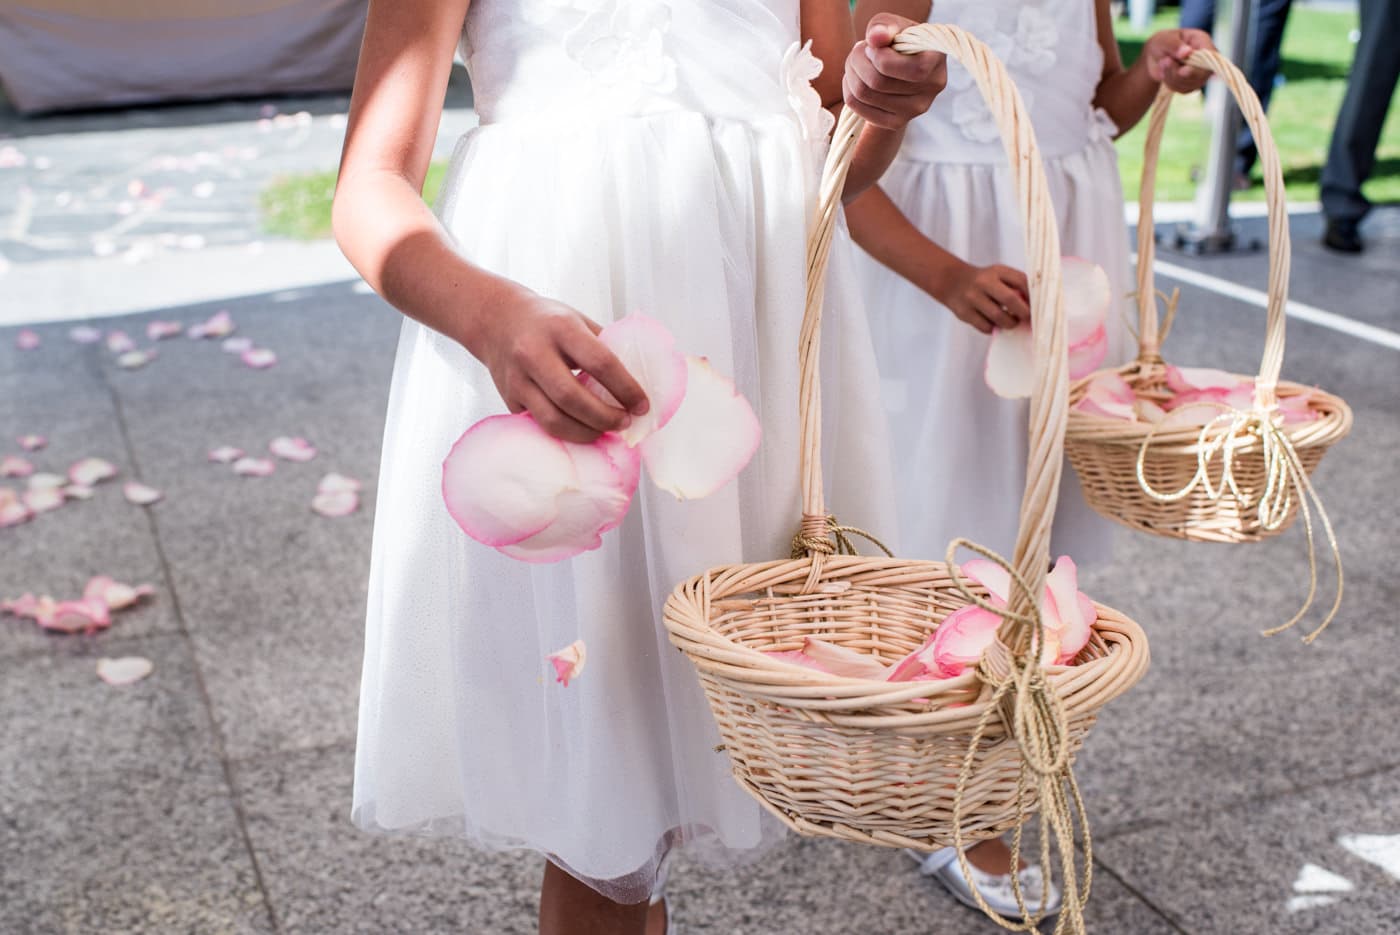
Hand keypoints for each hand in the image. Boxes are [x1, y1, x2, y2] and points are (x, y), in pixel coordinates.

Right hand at [471, 289, 648, 443]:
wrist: (495, 319)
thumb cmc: (546, 321)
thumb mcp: (577, 320)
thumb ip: (603, 347)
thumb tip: (638, 382)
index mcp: (561, 328)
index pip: (601, 363)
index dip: (627, 389)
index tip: (643, 406)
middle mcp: (534, 353)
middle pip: (573, 398)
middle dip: (605, 418)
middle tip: (624, 423)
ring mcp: (517, 379)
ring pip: (553, 420)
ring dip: (585, 433)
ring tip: (604, 431)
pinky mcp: (508, 398)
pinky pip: (539, 424)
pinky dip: (565, 432)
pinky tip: (581, 430)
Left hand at [844, 14, 947, 129]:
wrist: (900, 70)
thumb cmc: (898, 42)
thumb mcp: (893, 25)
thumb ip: (884, 25)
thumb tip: (875, 37)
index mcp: (936, 60)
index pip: (902, 68)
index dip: (878, 56)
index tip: (872, 46)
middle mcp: (931, 89)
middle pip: (877, 82)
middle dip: (857, 61)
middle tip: (858, 51)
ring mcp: (914, 110)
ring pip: (864, 94)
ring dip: (851, 73)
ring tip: (857, 62)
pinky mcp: (895, 122)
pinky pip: (857, 107)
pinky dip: (849, 89)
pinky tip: (856, 79)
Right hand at [930, 261, 1029, 333]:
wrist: (953, 282)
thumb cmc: (984, 281)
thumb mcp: (999, 275)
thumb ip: (1016, 285)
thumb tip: (1034, 306)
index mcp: (997, 271)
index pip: (1021, 281)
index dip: (1032, 296)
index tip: (1037, 306)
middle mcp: (983, 282)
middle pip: (1010, 299)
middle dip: (1023, 313)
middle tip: (1027, 319)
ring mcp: (972, 298)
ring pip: (998, 317)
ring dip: (1010, 323)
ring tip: (1011, 322)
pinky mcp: (964, 313)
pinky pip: (985, 327)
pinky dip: (994, 328)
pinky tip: (995, 324)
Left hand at [1143, 29, 1213, 93]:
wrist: (1155, 55)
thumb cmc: (1163, 43)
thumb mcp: (1164, 40)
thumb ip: (1175, 45)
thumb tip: (1186, 52)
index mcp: (1203, 41)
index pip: (1211, 55)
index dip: (1200, 65)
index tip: (1183, 69)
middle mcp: (1206, 58)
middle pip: (1202, 74)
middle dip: (1180, 73)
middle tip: (1165, 62)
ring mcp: (1201, 72)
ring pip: (1191, 83)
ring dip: (1172, 77)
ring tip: (1162, 62)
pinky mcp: (1193, 83)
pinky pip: (1184, 89)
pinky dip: (1171, 83)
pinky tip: (1165, 73)